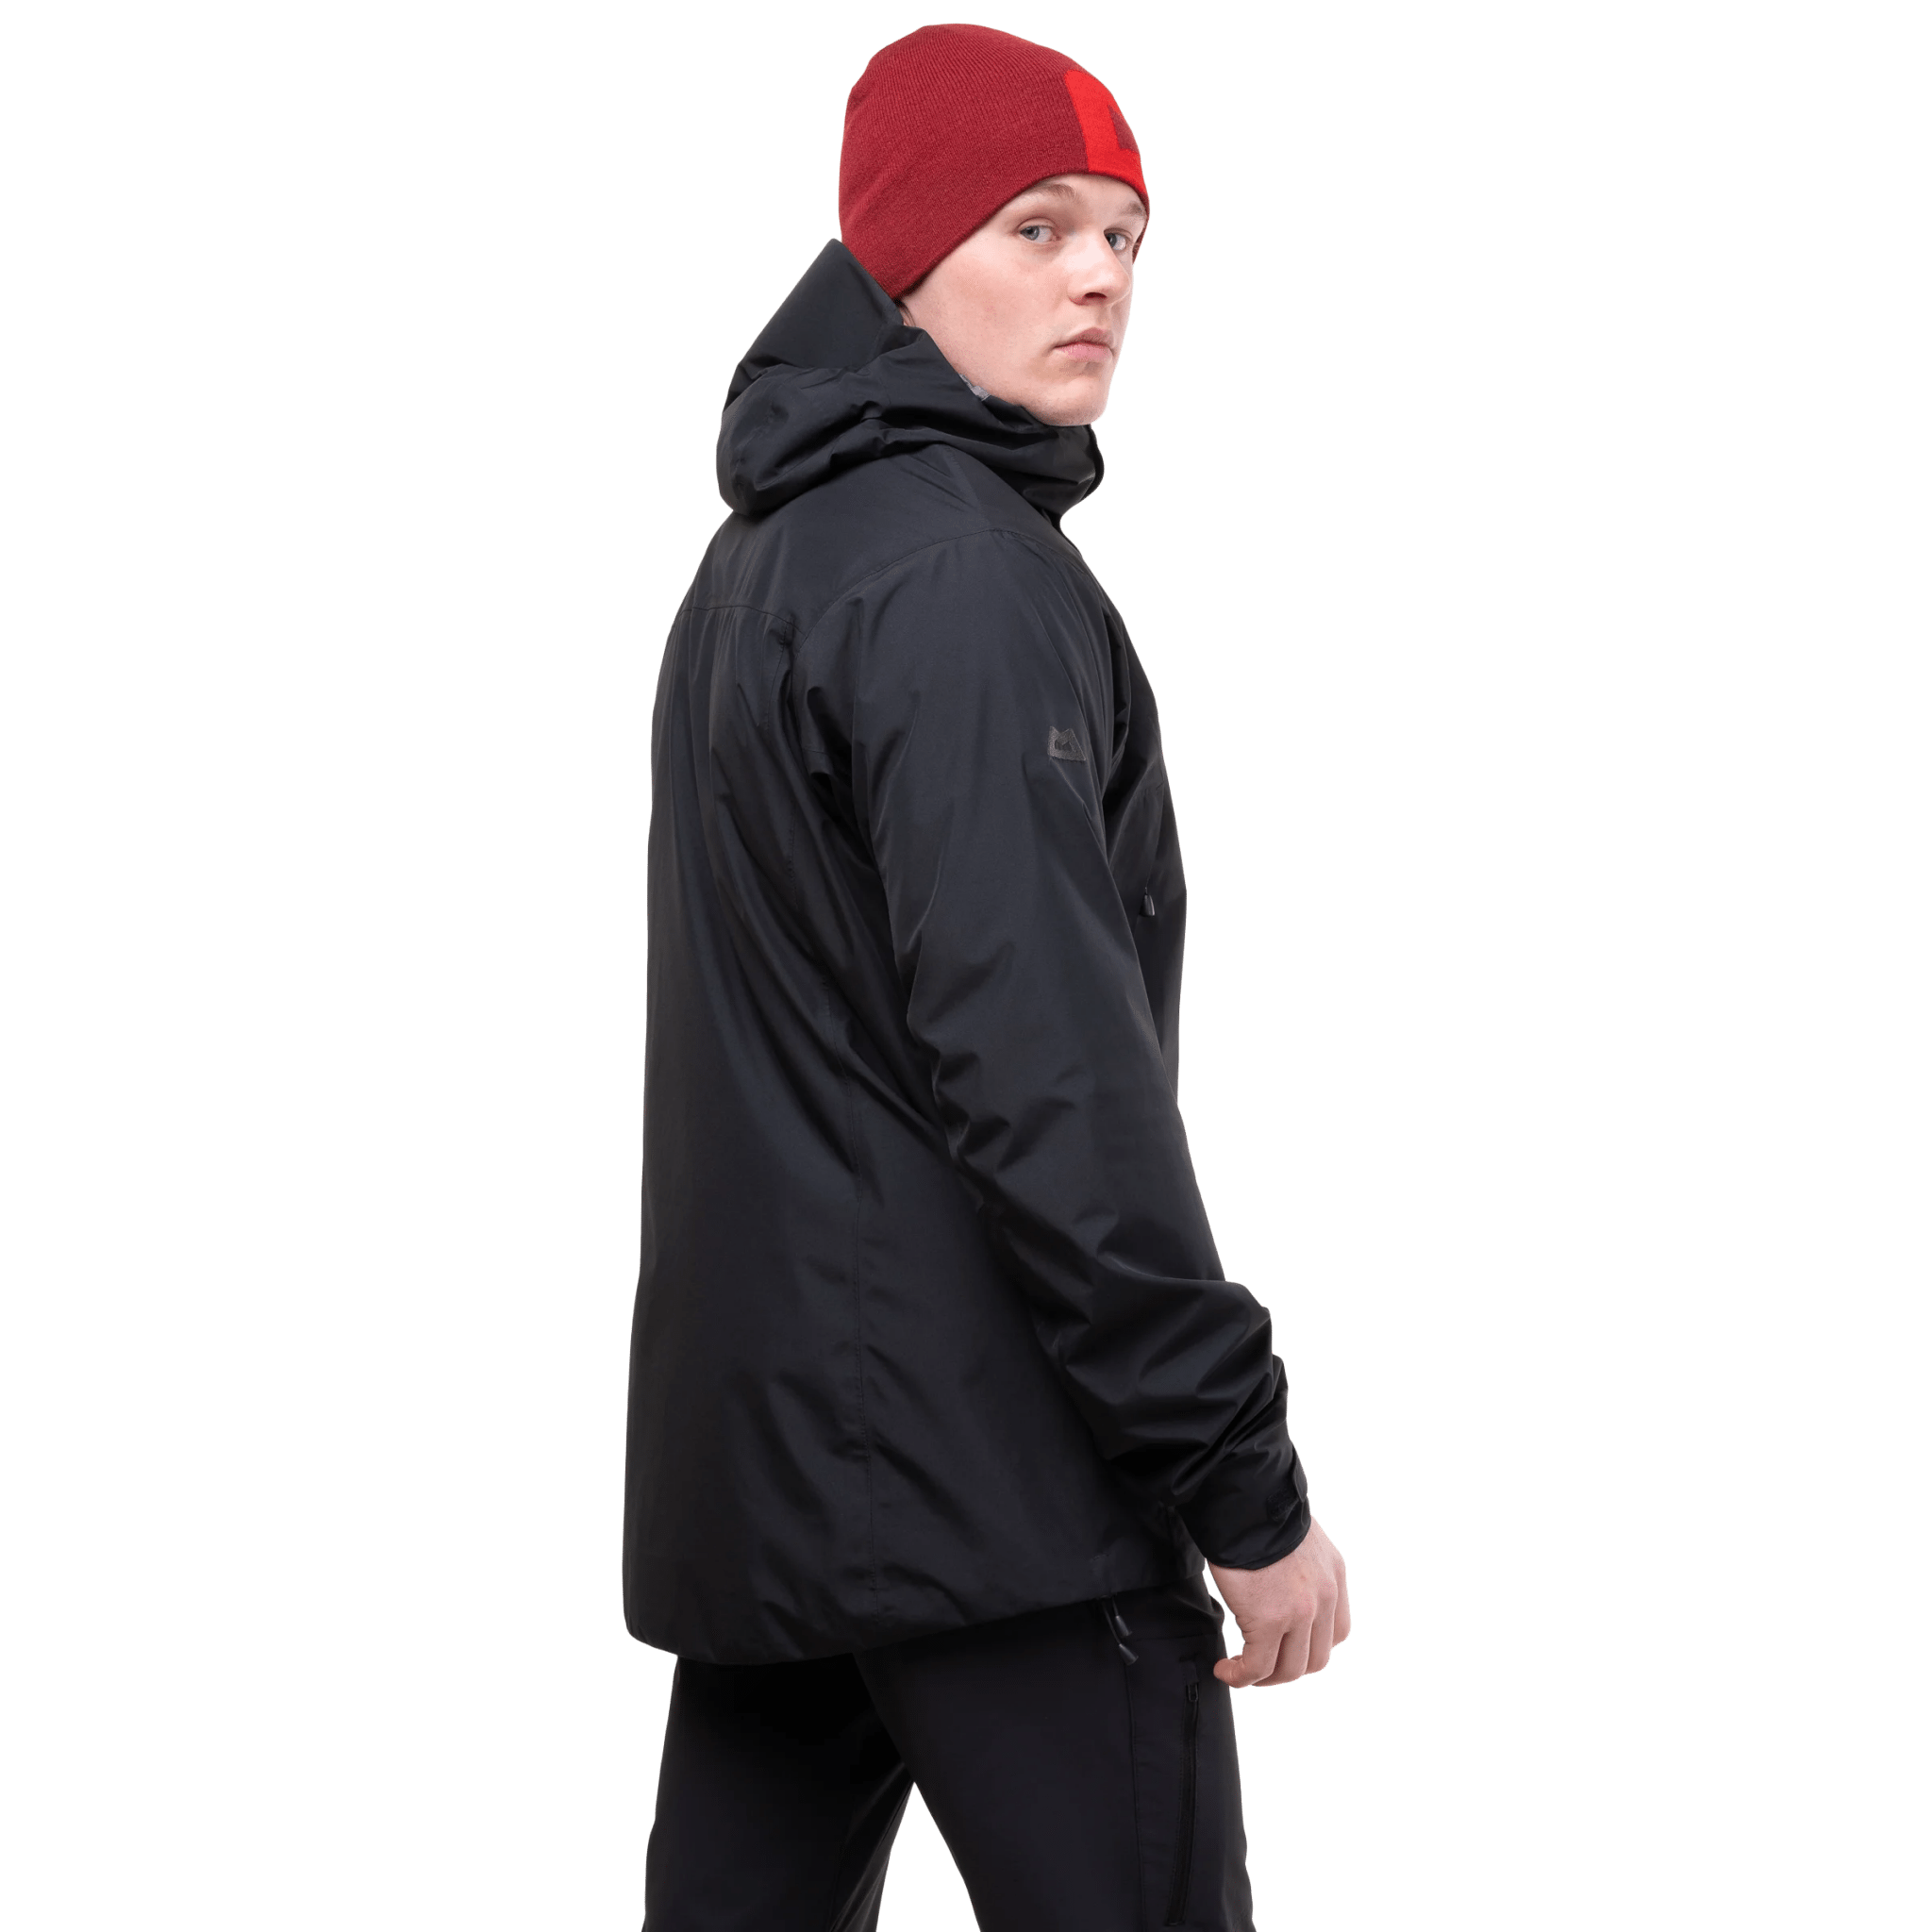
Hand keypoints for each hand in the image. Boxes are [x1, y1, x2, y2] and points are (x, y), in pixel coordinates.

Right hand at [1207, 1516, 1350, 1688]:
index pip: (1337, 1633)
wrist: (1245, 1501)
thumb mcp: (1298, 1539)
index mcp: (1333, 1575)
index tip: (1286, 1648)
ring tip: (1240, 1670)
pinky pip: (1256, 1666)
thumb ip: (1301, 1567)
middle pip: (1315, 1659)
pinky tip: (1225, 1670)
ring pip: (1287, 1669)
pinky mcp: (1270, 1621)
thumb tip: (1282, 1584)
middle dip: (1286, 1668)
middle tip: (1260, 1664)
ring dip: (1263, 1677)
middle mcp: (1324, 1597)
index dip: (1310, 1648)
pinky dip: (1240, 1676)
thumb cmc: (1258, 1512)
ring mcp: (1301, 1612)